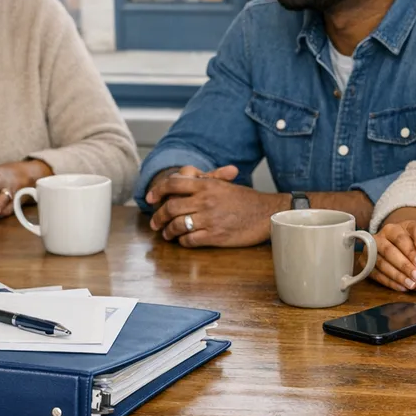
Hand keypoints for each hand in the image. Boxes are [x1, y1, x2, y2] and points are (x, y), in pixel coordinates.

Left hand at [148, 169, 283, 247]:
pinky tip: (183, 241)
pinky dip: (182, 241)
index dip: (157, 190)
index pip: (173, 184)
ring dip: (168, 231)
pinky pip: (190, 240)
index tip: (149, 198)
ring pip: (177, 226)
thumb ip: (204, 179)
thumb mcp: (224, 184)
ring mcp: (209, 219)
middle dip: (158, 217)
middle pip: (170, 207)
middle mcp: (205, 201)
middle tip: (154, 223)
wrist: (266, 214)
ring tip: (166, 234)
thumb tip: (185, 174)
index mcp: (206, 185)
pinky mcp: (215, 236)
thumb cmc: (246, 199)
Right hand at [368, 220, 415, 292]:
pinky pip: (375, 272)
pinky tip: (402, 287)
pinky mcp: (365, 260)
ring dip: (397, 274)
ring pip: (382, 261)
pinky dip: (389, 281)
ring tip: (412, 284)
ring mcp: (373, 246)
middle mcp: (385, 233)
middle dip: (406, 263)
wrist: (397, 248)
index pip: (413, 230)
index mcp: (404, 226)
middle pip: (392, 247)